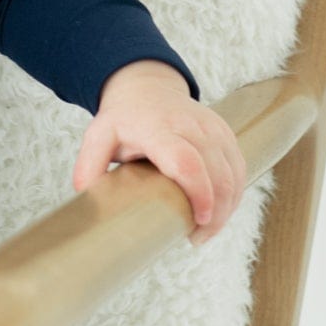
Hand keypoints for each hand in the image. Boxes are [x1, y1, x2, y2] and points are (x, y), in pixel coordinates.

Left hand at [72, 61, 246, 248]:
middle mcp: (192, 126)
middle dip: (215, 213)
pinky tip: (218, 212)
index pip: (186, 162)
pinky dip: (233, 195)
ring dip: (226, 208)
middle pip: (217, 175)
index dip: (199, 193)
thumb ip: (89, 165)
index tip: (198, 220)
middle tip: (197, 237)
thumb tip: (86, 196)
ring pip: (233, 175)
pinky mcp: (226, 134)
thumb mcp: (99, 135)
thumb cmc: (123, 118)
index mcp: (158, 128)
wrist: (147, 88)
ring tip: (204, 230)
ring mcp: (214, 129)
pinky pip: (239, 169)